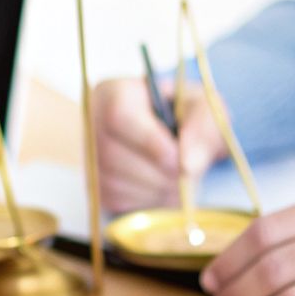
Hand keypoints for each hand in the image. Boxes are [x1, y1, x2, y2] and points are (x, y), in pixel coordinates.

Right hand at [92, 75, 225, 213]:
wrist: (179, 137)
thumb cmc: (188, 116)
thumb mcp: (204, 109)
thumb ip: (203, 129)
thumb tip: (189, 164)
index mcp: (115, 93)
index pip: (118, 116)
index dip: (150, 143)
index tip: (180, 160)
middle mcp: (93, 122)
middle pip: (113, 155)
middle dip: (159, 174)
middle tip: (190, 177)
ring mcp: (90, 156)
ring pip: (115, 182)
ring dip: (156, 191)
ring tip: (181, 182)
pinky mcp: (96, 186)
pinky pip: (116, 201)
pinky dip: (146, 202)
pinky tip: (164, 189)